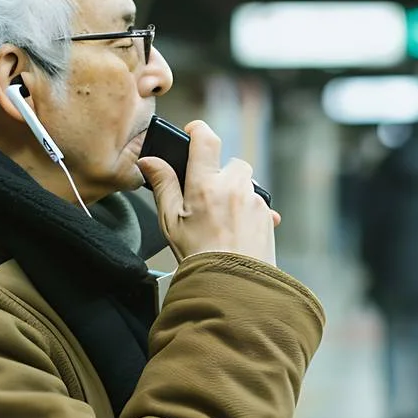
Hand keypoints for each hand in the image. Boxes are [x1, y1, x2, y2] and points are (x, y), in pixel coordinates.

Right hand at [138, 121, 278, 265]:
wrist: (234, 286)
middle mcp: (233, 187)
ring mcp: (254, 200)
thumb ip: (163, 186)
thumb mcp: (171, 222)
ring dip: (235, 193)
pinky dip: (248, 211)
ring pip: (245, 183)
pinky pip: (258, 203)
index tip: (192, 134)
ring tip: (221, 220)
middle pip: (230, 162)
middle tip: (206, 198)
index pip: (205, 139)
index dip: (198, 131)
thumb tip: (149, 162)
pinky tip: (236, 230)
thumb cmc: (199, 256)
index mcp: (205, 185)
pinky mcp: (267, 215)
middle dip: (219, 174)